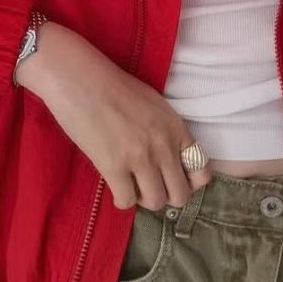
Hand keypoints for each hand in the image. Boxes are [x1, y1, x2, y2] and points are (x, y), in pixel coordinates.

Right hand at [16, 23, 211, 210]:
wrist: (80, 79)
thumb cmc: (113, 86)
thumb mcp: (154, 105)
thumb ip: (167, 132)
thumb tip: (169, 159)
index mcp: (176, 128)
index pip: (202, 172)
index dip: (189, 181)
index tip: (172, 179)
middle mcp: (164, 146)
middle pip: (180, 195)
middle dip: (165, 195)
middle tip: (149, 185)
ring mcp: (140, 158)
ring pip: (155, 202)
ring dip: (143, 198)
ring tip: (132, 185)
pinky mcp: (113, 167)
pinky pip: (126, 201)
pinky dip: (122, 198)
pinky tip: (115, 185)